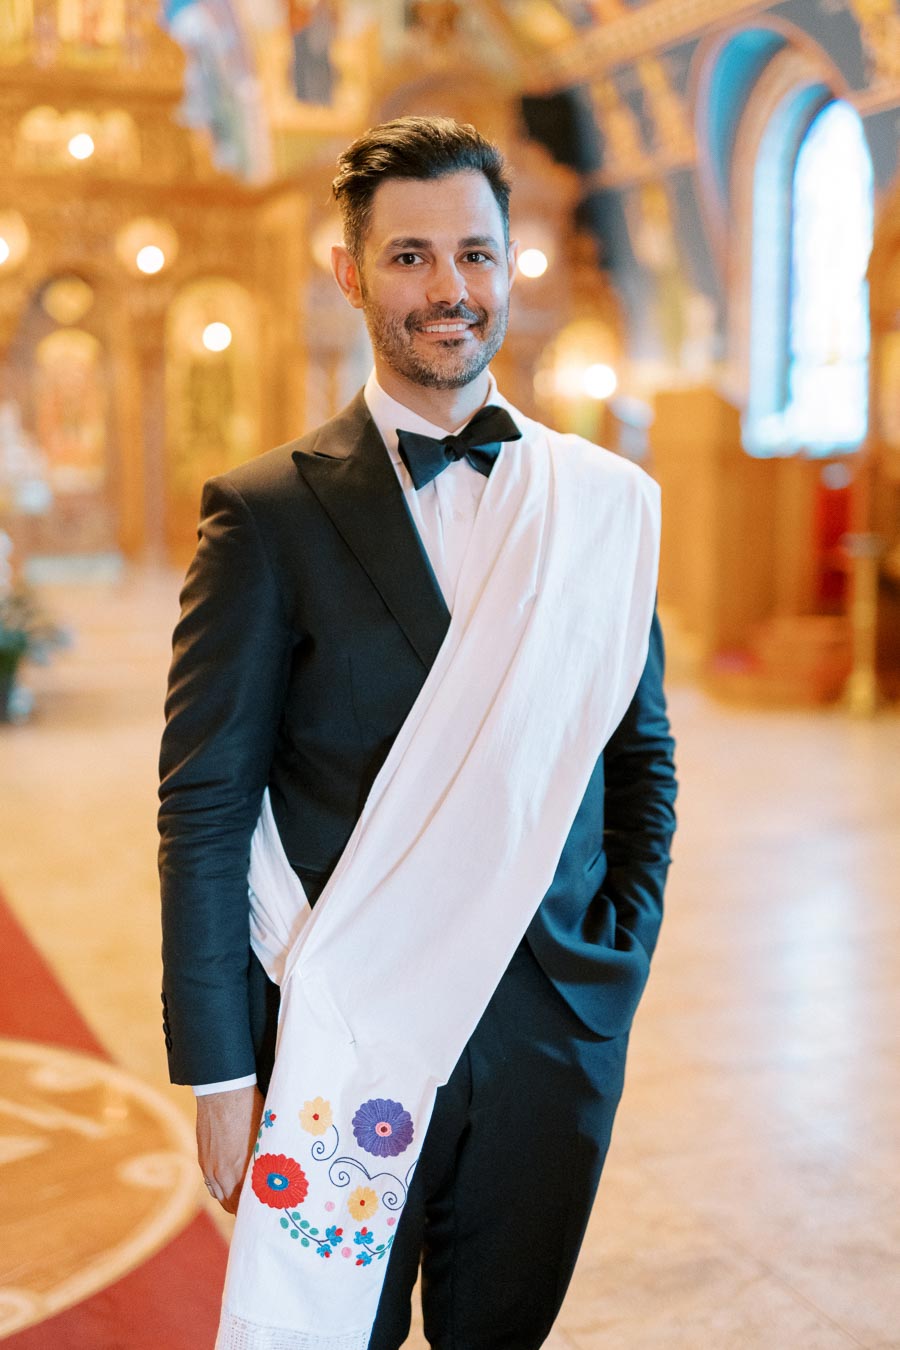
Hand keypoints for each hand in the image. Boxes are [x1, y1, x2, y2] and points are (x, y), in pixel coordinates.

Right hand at [196, 1084, 264, 1213]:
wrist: (223, 1091)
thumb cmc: (250, 1110)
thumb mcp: (263, 1139)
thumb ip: (263, 1164)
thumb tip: (273, 1178)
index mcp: (237, 1173)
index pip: (243, 1206)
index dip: (253, 1209)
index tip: (263, 1210)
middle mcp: (219, 1175)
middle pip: (229, 1204)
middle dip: (241, 1207)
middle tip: (254, 1205)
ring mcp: (208, 1166)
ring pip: (217, 1193)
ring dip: (229, 1196)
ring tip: (242, 1194)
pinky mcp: (202, 1155)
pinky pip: (210, 1179)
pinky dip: (219, 1183)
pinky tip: (228, 1177)